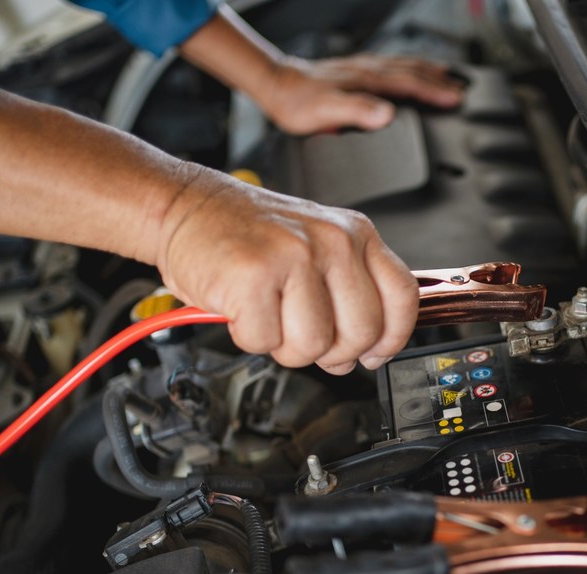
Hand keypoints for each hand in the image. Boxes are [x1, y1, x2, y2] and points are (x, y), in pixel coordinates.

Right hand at [154, 166, 418, 372]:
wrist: (185, 206)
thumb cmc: (248, 235)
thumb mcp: (316, 247)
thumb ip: (349, 291)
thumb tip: (370, 348)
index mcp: (355, 234)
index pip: (402, 298)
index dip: (390, 339)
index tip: (373, 353)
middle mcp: (332, 241)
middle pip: (362, 333)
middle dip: (330, 350)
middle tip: (301, 332)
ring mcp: (295, 256)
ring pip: (314, 345)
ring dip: (283, 344)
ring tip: (268, 314)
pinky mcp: (254, 276)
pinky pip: (265, 341)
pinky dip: (248, 336)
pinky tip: (243, 307)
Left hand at [259, 54, 464, 134]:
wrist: (276, 86)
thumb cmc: (298, 103)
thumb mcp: (327, 111)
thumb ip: (358, 112)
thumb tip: (388, 115)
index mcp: (368, 80)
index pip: (412, 84)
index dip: (436, 92)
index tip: (458, 98)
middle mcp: (369, 71)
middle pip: (414, 71)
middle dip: (441, 80)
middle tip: (463, 88)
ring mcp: (363, 68)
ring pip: (405, 64)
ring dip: (428, 70)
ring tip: (447, 75)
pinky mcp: (356, 70)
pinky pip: (392, 65)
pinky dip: (409, 67)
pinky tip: (409, 71)